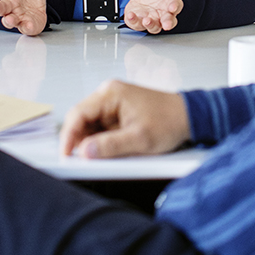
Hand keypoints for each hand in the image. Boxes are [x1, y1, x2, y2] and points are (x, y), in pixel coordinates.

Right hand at [0, 0, 46, 35]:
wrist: (39, 10)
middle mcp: (11, 5)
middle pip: (1, 6)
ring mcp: (18, 16)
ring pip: (9, 19)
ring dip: (8, 20)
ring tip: (9, 19)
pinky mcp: (27, 25)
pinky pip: (25, 27)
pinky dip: (26, 26)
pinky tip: (27, 24)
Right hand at [60, 79, 189, 158]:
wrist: (188, 116)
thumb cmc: (169, 121)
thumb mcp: (139, 139)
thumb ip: (110, 146)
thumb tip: (85, 152)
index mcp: (111, 93)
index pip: (78, 113)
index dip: (69, 136)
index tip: (66, 155)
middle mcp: (108, 93)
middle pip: (81, 118)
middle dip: (79, 140)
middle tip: (79, 161)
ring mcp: (113, 102)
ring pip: (89, 124)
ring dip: (90, 141)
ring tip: (98, 158)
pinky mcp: (118, 111)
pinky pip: (101, 126)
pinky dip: (100, 140)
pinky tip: (107, 151)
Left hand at [123, 0, 197, 33]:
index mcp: (170, 3)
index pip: (176, 6)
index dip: (175, 6)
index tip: (173, 6)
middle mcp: (162, 14)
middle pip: (168, 21)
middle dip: (168, 23)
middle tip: (166, 24)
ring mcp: (151, 19)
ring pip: (154, 26)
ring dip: (151, 24)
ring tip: (147, 20)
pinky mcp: (138, 22)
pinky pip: (136, 24)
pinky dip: (133, 20)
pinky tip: (131, 15)